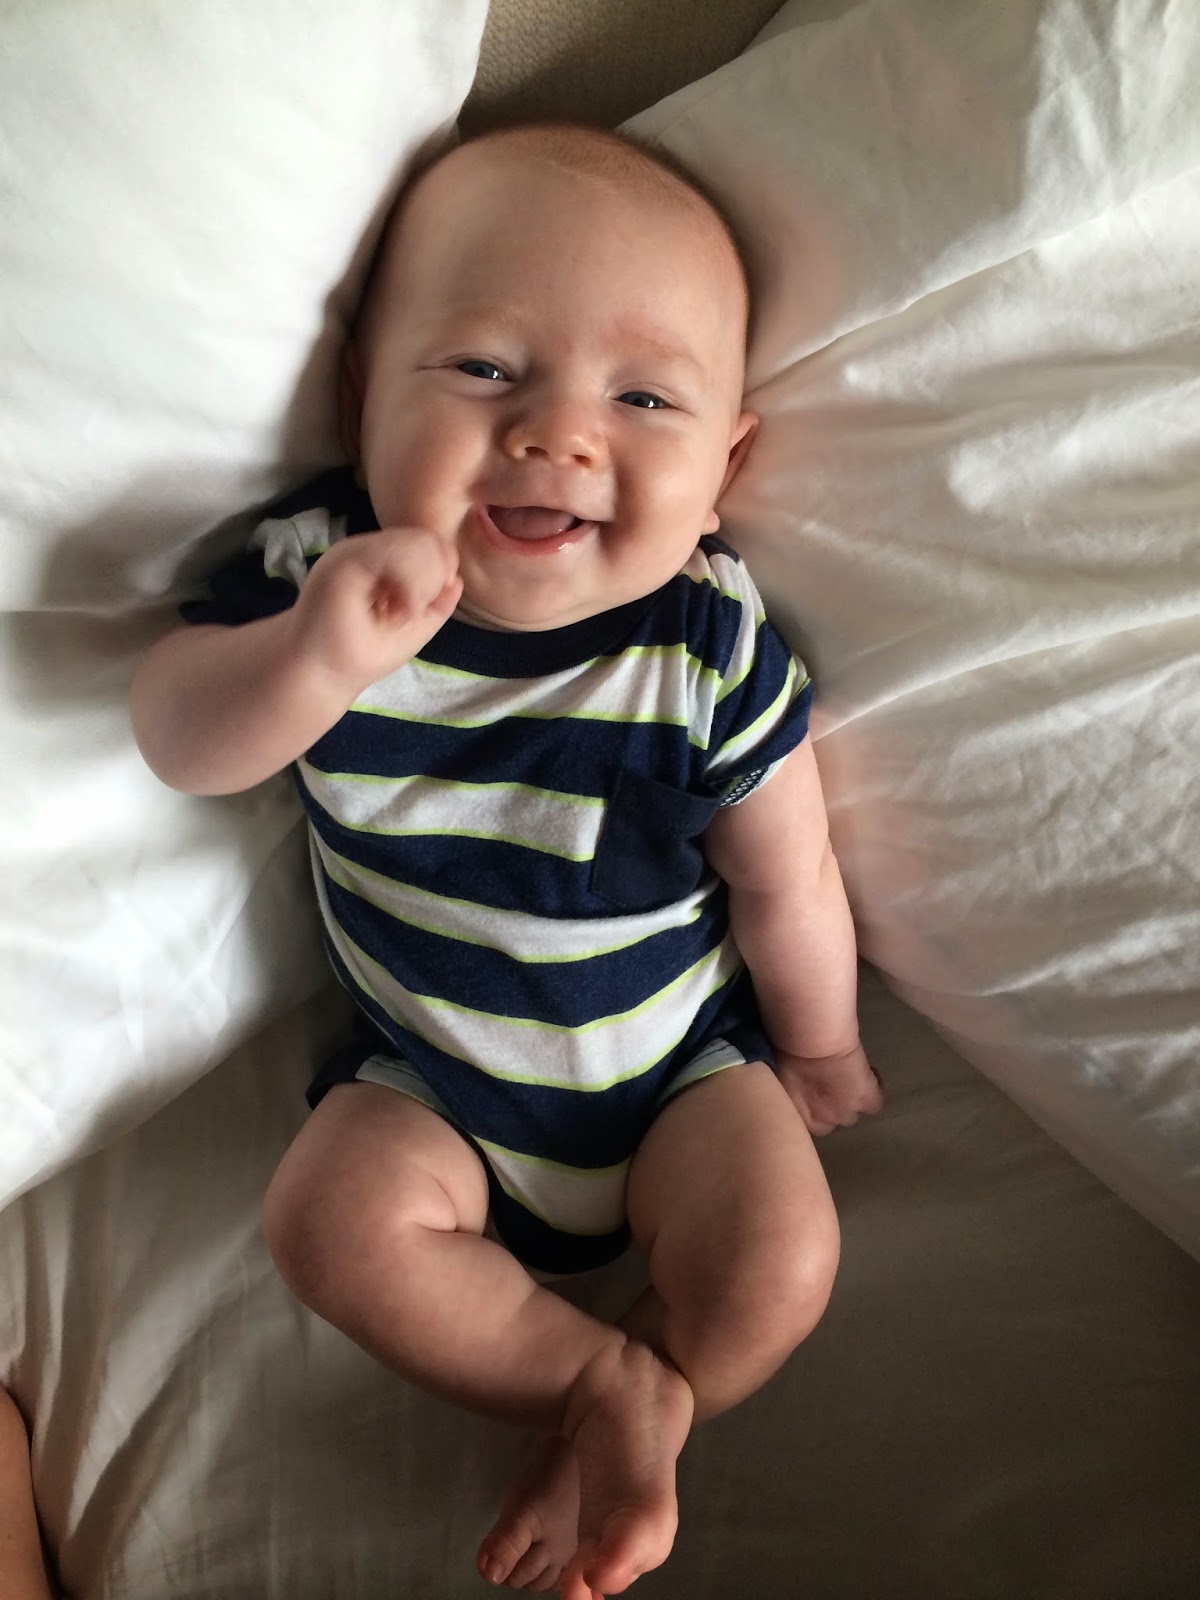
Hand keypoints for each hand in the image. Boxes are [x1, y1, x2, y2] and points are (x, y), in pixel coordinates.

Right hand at [292, 525, 461, 690]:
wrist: (316, 673)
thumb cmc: (362, 653)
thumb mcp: (413, 628)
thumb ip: (437, 603)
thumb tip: (457, 578)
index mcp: (383, 560)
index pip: (429, 544)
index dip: (438, 572)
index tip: (418, 608)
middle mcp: (367, 548)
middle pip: (427, 540)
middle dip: (432, 580)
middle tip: (406, 613)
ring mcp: (353, 550)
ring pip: (417, 543)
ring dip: (421, 586)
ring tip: (399, 613)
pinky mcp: (344, 562)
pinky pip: (394, 555)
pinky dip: (410, 587)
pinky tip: (397, 611)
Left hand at [775, 1042, 882, 1135]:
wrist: (810, 1041)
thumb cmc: (786, 1050)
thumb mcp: (780, 1074)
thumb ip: (788, 1086)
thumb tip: (788, 1082)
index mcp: (798, 1116)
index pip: (810, 1123)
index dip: (814, 1107)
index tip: (814, 1091)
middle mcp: (823, 1121)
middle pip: (833, 1120)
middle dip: (831, 1105)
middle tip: (830, 1082)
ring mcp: (846, 1113)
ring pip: (853, 1115)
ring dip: (851, 1099)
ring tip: (850, 1078)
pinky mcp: (865, 1099)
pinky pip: (875, 1102)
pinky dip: (874, 1088)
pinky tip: (869, 1074)